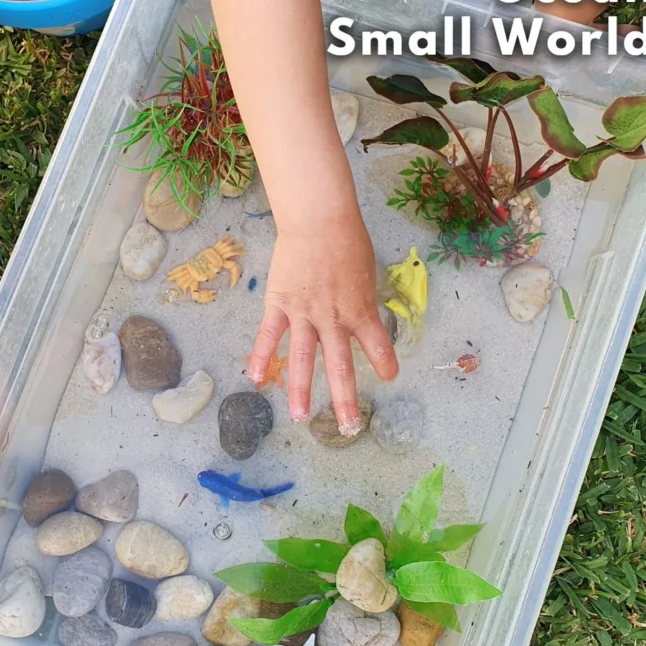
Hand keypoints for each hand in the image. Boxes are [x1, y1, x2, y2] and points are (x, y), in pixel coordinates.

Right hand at [249, 211, 398, 432]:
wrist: (318, 218)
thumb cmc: (348, 240)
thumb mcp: (366, 274)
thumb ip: (363, 301)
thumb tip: (363, 318)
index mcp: (360, 310)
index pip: (378, 345)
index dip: (385, 363)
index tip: (390, 376)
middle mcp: (333, 319)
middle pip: (339, 366)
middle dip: (345, 399)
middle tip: (349, 426)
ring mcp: (304, 314)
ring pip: (301, 359)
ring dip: (300, 391)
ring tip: (300, 418)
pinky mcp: (279, 304)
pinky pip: (269, 335)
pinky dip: (261, 357)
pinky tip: (256, 379)